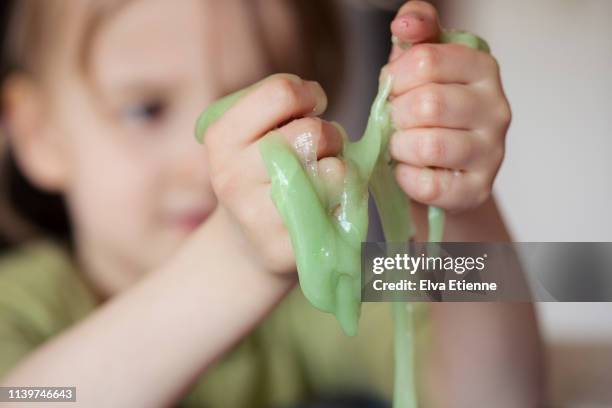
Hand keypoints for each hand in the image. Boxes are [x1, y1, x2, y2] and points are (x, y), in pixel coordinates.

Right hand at [203, 74, 343, 274]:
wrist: (248, 242)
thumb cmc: (262, 175)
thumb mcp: (254, 134)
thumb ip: (281, 110)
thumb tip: (319, 102)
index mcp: (221, 139)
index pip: (281, 92)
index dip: (307, 93)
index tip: (312, 107)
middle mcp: (232, 177)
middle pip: (312, 132)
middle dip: (328, 134)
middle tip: (318, 151)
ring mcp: (257, 216)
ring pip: (333, 169)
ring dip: (340, 166)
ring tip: (321, 177)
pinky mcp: (287, 245)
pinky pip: (341, 207)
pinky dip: (345, 199)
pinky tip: (326, 205)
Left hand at [386, 1, 510, 212]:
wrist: (443, 168)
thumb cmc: (428, 112)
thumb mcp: (420, 66)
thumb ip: (416, 34)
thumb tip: (405, 23)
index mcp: (482, 68)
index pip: (426, 61)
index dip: (396, 79)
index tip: (395, 90)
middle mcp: (496, 108)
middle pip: (428, 104)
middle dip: (396, 115)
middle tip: (396, 122)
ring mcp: (492, 152)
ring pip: (429, 145)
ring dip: (400, 147)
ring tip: (401, 146)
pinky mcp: (478, 189)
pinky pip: (430, 185)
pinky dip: (406, 178)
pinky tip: (408, 170)